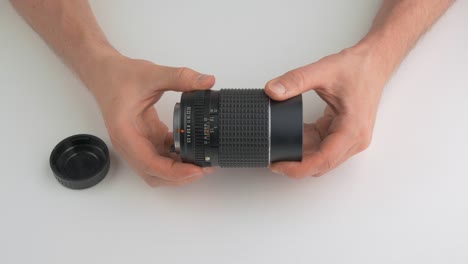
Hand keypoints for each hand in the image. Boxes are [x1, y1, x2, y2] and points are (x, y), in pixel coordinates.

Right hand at [86, 54, 215, 185]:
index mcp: (126, 133)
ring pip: (158, 169)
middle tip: (204, 168)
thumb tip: (208, 80)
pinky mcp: (145, 139)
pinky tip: (191, 147)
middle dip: (180, 176)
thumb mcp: (152, 74)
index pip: (150, 164)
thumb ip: (180, 77)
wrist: (105, 73)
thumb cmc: (119, 76)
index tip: (196, 170)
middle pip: (154, 174)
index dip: (174, 172)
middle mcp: (129, 144)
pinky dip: (176, 157)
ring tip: (200, 162)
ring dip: (178, 170)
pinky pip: (161, 156)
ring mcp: (137, 144)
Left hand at [265, 47, 386, 177]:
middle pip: (321, 164)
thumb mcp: (323, 70)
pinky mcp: (344, 134)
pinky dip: (306, 144)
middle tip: (272, 158)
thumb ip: (295, 80)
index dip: (298, 167)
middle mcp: (355, 139)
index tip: (278, 165)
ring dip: (301, 154)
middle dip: (296, 164)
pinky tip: (293, 134)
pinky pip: (322, 147)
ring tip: (280, 145)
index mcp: (352, 129)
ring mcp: (350, 139)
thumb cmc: (358, 67)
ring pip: (321, 158)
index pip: (323, 160)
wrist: (374, 62)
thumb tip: (273, 91)